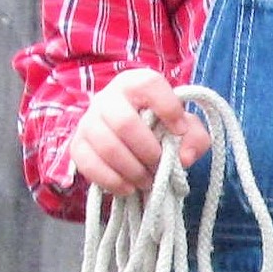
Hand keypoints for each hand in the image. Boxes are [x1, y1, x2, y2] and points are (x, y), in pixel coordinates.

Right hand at [64, 68, 210, 199]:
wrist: (127, 139)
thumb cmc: (159, 129)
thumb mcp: (185, 129)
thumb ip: (195, 138)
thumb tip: (183, 157)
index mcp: (135, 84)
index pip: (149, 85)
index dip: (168, 108)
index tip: (180, 130)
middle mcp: (107, 97)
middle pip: (125, 123)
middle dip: (148, 151)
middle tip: (159, 164)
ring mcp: (88, 122)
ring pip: (108, 147)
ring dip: (133, 170)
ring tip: (147, 180)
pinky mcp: (77, 146)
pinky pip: (89, 166)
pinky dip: (113, 182)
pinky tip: (128, 187)